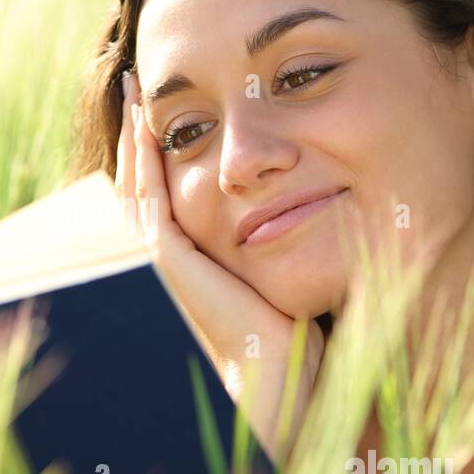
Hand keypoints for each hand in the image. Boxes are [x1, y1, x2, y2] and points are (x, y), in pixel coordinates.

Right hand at [115, 69, 324, 464]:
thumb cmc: (300, 341)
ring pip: (139, 182)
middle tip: (138, 85)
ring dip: (137, 134)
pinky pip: (150, 196)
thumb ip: (296, 242)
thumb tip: (337, 204)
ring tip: (136, 90)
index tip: (173, 107)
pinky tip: (148, 124)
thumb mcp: (295, 276)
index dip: (168, 148)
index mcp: (198, 258)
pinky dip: (144, 159)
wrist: (285, 389)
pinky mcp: (170, 260)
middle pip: (145, 180)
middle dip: (142, 131)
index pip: (171, 191)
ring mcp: (166, 258)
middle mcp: (174, 257)